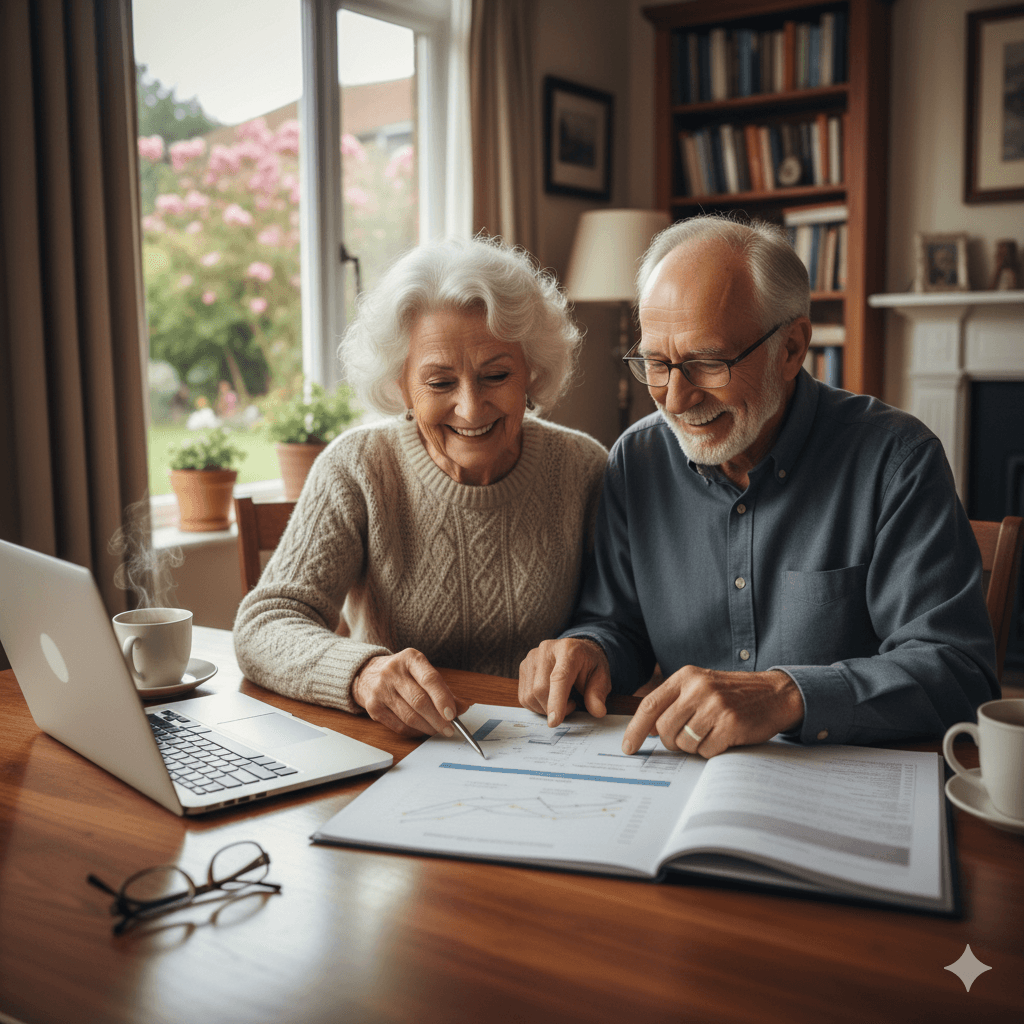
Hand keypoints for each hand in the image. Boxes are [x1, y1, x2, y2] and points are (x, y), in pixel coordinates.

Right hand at [351, 648, 467, 736]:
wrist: (367, 674)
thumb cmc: (402, 674)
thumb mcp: (421, 672)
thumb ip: (442, 689)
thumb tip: (462, 708)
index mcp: (410, 658)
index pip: (430, 679)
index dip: (443, 698)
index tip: (453, 714)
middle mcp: (393, 672)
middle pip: (420, 701)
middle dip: (438, 719)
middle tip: (450, 729)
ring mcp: (381, 690)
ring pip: (410, 717)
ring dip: (428, 728)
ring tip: (439, 730)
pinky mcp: (373, 707)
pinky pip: (399, 726)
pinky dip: (415, 732)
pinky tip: (422, 730)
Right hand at [518, 638, 611, 726]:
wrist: (577, 650)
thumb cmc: (589, 665)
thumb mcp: (601, 677)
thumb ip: (598, 694)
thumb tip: (598, 711)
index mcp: (568, 650)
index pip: (559, 677)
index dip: (556, 701)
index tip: (554, 722)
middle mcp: (546, 650)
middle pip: (540, 689)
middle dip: (554, 708)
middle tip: (572, 705)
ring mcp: (531, 658)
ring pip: (529, 696)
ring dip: (545, 708)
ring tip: (562, 699)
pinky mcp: (523, 667)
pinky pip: (524, 697)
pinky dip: (537, 705)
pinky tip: (550, 696)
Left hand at [621, 667, 803, 758]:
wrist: (774, 693)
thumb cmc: (733, 694)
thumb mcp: (700, 687)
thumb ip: (674, 702)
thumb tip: (648, 728)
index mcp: (686, 677)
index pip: (650, 705)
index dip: (635, 729)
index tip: (628, 747)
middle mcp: (698, 688)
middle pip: (664, 728)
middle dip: (671, 742)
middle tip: (686, 739)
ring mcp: (715, 705)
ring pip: (684, 742)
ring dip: (694, 747)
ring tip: (710, 733)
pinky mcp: (731, 723)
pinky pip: (706, 750)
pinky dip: (712, 751)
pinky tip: (724, 738)